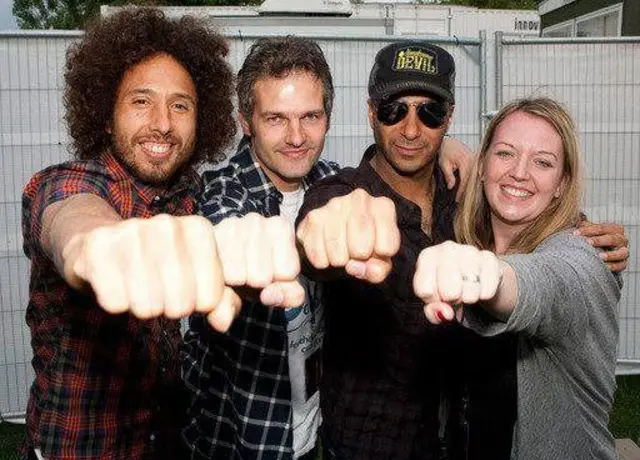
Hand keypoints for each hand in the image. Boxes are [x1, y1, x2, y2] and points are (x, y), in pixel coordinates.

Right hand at [64, 214, 239, 330]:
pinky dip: (116, 303)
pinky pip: (116, 302)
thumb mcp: (199, 277)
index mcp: (199, 229)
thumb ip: (223, 300)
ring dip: (142, 306)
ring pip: (148, 306)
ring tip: (137, 286)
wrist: (101, 241)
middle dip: (168, 308)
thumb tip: (222, 322)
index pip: (209, 298)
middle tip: (157, 290)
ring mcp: (131, 231)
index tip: (184, 289)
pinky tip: (115, 282)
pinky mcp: (97, 246)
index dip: (196, 305)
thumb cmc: (159, 264)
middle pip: (180, 305)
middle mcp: (168, 224)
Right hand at [213, 213, 303, 307]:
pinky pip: (217, 276)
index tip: (269, 271)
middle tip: (248, 272)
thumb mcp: (281, 286)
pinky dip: (218, 282)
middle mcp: (256, 220)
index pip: (287, 271)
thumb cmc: (256, 271)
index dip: (277, 281)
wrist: (222, 260)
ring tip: (234, 270)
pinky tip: (220, 269)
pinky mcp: (206, 238)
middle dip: (255, 282)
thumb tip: (268, 296)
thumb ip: (291, 295)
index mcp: (280, 226)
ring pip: (238, 277)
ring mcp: (229, 226)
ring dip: (235, 282)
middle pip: (262, 276)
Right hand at [296, 189, 399, 282]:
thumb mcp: (380, 259)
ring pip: (337, 252)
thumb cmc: (366, 244)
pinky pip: (317, 253)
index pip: (387, 247)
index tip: (376, 252)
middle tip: (357, 253)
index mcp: (383, 207)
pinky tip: (327, 250)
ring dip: (339, 261)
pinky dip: (323, 261)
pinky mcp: (313, 216)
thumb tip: (356, 268)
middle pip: (360, 248)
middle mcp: (359, 199)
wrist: (339, 230)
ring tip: (342, 250)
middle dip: (358, 259)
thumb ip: (378, 269)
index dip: (380, 258)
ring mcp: (334, 205)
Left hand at [413, 241, 500, 323]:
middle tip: (453, 295)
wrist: (475, 272)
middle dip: (452, 300)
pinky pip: (487, 289)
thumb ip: (432, 311)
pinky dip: (484, 295)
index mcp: (427, 256)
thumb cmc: (447, 284)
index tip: (438, 295)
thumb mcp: (433, 299)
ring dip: (469, 298)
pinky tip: (480, 287)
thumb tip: (445, 314)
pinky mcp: (489, 258)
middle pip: (449, 291)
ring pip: (470, 291)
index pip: (425, 290)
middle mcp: (447, 248)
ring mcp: (469, 251)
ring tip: (466, 291)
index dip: (433, 301)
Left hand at [438, 136, 471, 201]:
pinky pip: (477, 175)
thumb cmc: (445, 152)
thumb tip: (451, 187)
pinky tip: (470, 189)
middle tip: (462, 202)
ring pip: (476, 179)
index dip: (461, 192)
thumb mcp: (444, 164)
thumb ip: (449, 175)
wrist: (450, 142)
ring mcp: (477, 161)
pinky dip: (474, 182)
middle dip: (467, 193)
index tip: (457, 200)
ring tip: (466, 198)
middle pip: (473, 181)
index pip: (465, 181)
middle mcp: (473, 162)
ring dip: (472, 188)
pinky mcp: (477, 162)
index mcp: (465, 162)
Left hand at [574, 221, 628, 271]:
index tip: (575, 233)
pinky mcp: (622, 263)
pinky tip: (604, 267)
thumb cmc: (593, 240)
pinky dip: (613, 266)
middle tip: (588, 242)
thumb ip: (583, 224)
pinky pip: (621, 265)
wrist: (599, 254)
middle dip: (600, 240)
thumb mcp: (589, 231)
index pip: (601, 228)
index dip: (588, 230)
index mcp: (614, 229)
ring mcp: (623, 252)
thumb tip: (575, 217)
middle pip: (612, 239)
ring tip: (600, 256)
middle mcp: (621, 240)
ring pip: (621, 253)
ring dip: (611, 255)